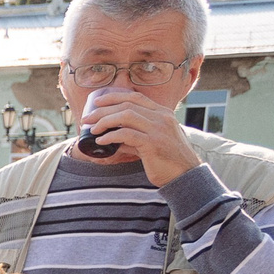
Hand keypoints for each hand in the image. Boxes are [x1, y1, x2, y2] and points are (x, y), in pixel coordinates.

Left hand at [75, 86, 201, 185]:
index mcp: (163, 113)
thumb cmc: (169, 160)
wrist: (186, 176)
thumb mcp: (154, 142)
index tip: (97, 102)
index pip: (135, 97)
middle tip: (86, 118)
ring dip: (105, 121)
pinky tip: (101, 142)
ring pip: (126, 115)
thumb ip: (136, 138)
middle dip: (103, 110)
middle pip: (127, 105)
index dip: (114, 97)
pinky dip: (111, 136)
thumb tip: (114, 140)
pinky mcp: (153, 144)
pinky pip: (127, 134)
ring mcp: (158, 129)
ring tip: (92, 130)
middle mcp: (162, 117)